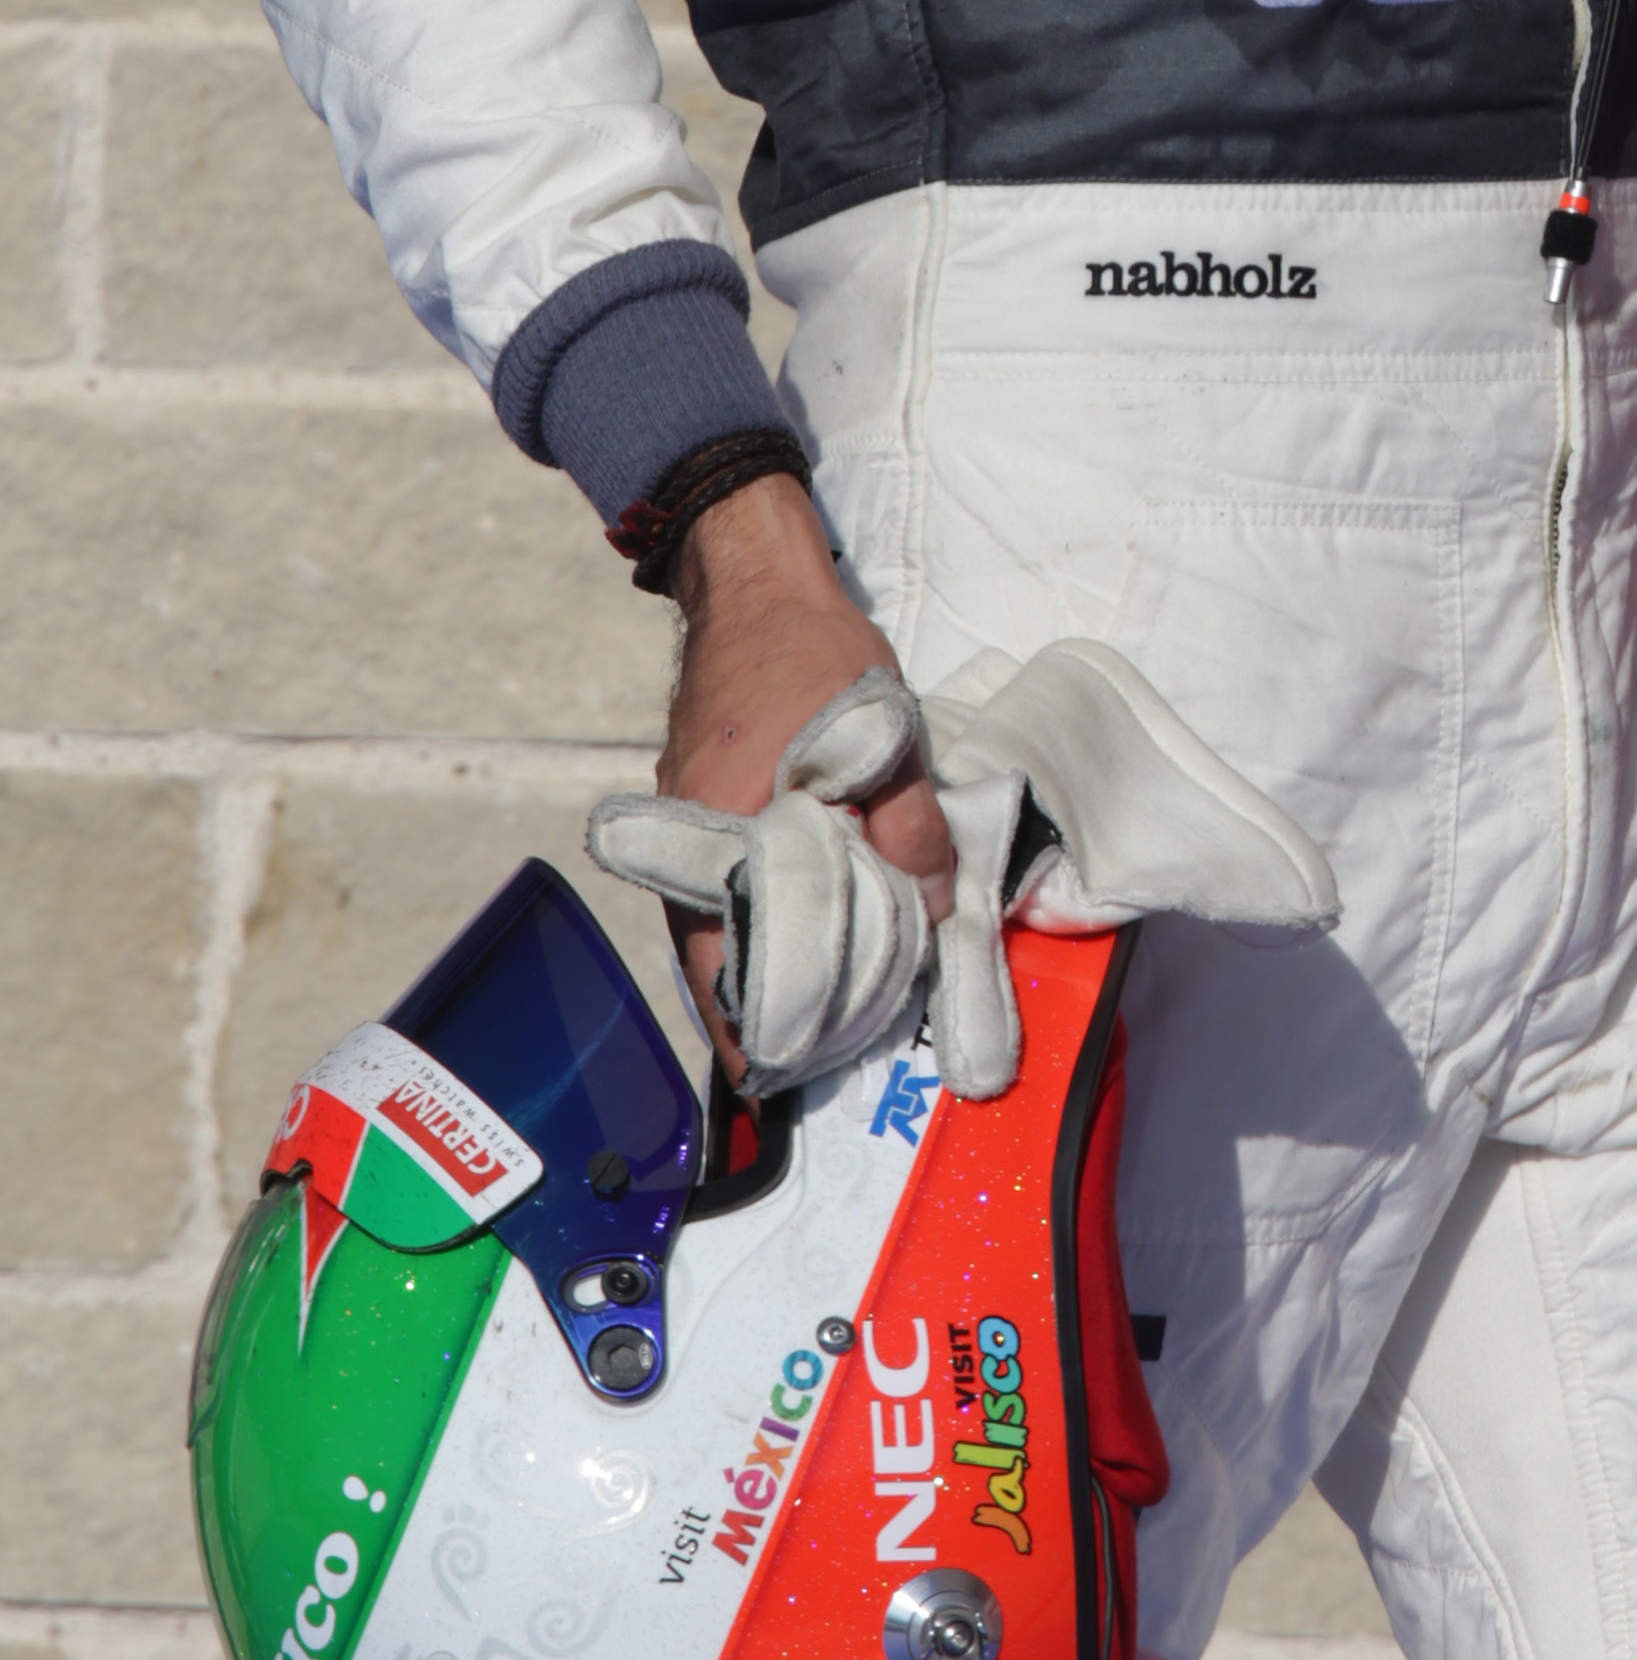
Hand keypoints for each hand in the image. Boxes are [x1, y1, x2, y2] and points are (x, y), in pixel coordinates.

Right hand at [657, 476, 953, 1078]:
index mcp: (722, 836)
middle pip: (717, 962)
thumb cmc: (812, 655)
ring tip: (828, 1007)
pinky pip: (722, 891)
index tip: (789, 1077)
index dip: (761, 1029)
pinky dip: (761, 922)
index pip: (724, 968)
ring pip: (719, 929)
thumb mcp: (883, 738)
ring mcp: (684, 830)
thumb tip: (929, 915)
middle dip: (769, 1011)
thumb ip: (908, 829)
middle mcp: (687, 846)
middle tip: (825, 1052)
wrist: (754, 583)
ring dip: (767, 968)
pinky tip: (810, 933)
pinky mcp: (695, 811)